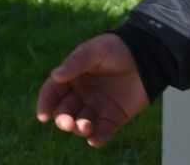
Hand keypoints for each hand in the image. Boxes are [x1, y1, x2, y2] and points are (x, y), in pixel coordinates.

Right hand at [36, 33, 149, 148]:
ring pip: (81, 123)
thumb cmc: (116, 49)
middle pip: (64, 111)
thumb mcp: (95, 52)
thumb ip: (76, 64)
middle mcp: (81, 93)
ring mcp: (97, 106)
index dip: (45, 103)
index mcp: (72, 77)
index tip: (43, 116)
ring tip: (85, 127)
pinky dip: (97, 138)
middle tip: (67, 124)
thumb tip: (55, 75)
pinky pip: (103, 131)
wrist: (146, 56)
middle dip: (63, 120)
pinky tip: (94, 140)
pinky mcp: (114, 117)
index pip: (52, 92)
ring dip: (79, 128)